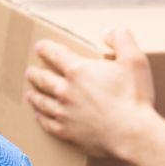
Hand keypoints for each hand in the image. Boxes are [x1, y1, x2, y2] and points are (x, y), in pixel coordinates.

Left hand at [24, 28, 156, 160]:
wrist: (131, 134)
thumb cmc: (134, 97)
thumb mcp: (134, 60)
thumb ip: (122, 39)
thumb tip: (110, 30)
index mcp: (78, 71)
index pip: (55, 54)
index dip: (45, 48)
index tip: (40, 46)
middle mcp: (65, 91)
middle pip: (43, 78)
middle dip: (35, 73)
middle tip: (30, 71)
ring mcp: (64, 113)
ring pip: (41, 101)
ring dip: (34, 95)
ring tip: (30, 93)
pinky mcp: (66, 132)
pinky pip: (47, 123)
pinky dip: (40, 118)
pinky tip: (39, 116)